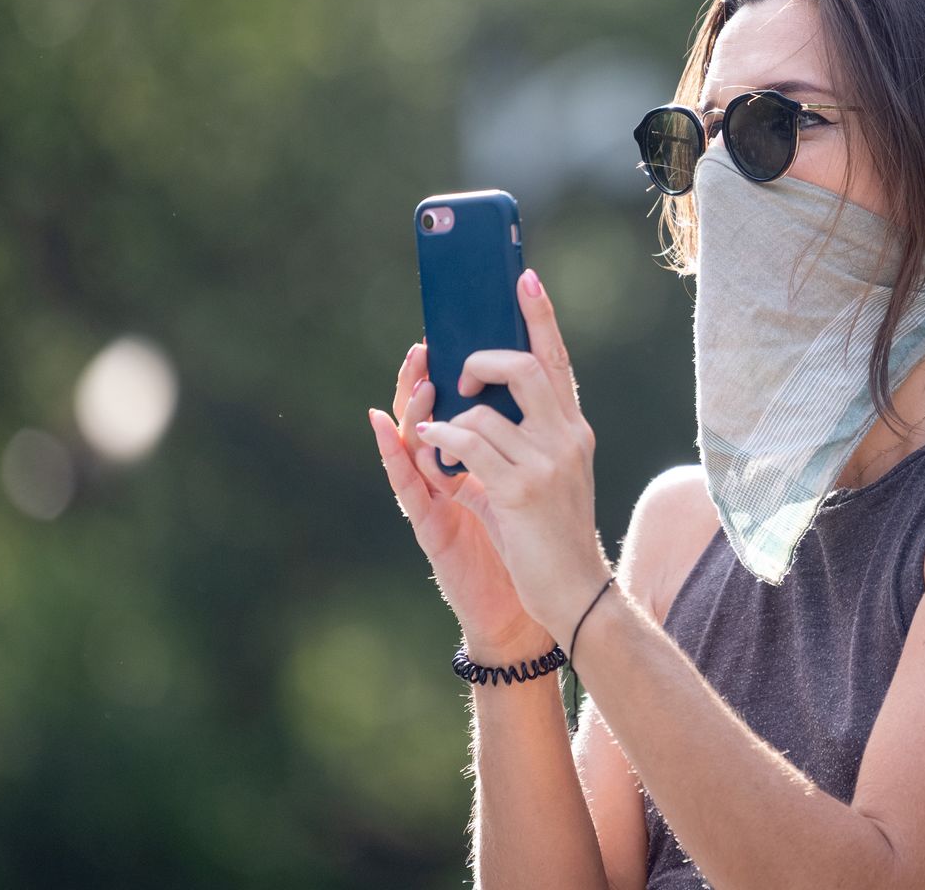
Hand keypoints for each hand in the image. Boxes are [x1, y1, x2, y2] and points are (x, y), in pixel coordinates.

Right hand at [367, 340, 550, 660]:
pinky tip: (382, 426)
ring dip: (412, 406)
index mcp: (479, 456)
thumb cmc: (536, 537)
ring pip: (412, 441)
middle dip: (424, 376)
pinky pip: (406, 484)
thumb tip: (539, 376)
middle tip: (427, 347)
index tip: (453, 326)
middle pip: (427, 413)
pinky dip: (392, 453)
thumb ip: (522, 436)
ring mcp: (437, 497)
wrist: (542, 599)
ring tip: (418, 379)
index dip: (453, 364)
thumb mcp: (534, 476)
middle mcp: (452, 470)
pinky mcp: (432, 526)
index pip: (458, 401)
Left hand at [414, 268, 613, 647]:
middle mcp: (566, 437)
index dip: (540, 317)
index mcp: (573, 429)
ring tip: (437, 434)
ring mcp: (546, 462)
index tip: (524, 279)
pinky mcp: (521, 490)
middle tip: (460, 379)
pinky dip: (441, 440)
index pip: (557, 360)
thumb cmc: (550, 533)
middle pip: (523, 366)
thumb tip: (481, 396)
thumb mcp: (549, 473)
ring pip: (484, 410)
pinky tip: (430, 443)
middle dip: (480, 361)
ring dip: (449, 420)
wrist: (572, 590)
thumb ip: (526, 434)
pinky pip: (468, 445)